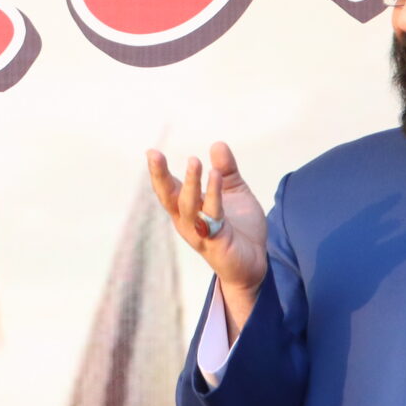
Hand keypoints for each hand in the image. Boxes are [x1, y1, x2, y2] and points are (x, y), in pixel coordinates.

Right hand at [146, 143, 267, 334]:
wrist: (254, 261)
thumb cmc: (240, 227)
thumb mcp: (233, 192)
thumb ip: (226, 170)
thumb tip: (217, 144)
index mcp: (187, 209)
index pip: (168, 188)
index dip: (158, 172)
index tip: (151, 152)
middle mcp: (187, 221)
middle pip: (168, 197)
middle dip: (160, 177)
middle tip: (154, 155)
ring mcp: (199, 233)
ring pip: (188, 206)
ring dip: (191, 183)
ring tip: (195, 161)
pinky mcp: (216, 241)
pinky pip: (212, 215)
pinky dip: (213, 194)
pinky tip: (216, 175)